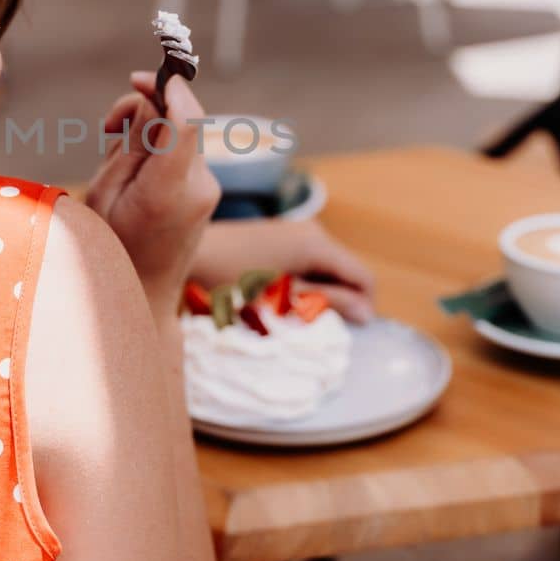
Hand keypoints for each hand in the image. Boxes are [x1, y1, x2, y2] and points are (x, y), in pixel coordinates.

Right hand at [86, 71, 220, 316]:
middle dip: (147, 106)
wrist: (144, 294)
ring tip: (112, 152)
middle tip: (107, 125)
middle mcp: (198, 186)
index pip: (185, 123)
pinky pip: (182, 150)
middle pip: (182, 119)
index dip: (169, 89)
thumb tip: (152, 100)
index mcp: (167, 191)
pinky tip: (132, 166)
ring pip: (181, 132)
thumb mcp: (106, 193)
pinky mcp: (206, 189)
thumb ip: (131, 145)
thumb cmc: (112, 247)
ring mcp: (207, 188)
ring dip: (148, 127)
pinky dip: (158, 145)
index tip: (141, 77)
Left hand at [192, 218, 376, 323]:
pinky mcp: (282, 235)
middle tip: (311, 322)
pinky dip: (305, 281)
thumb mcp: (284, 300)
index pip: (363, 277)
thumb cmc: (232, 283)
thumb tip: (368, 314)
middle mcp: (313, 230)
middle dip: (338, 299)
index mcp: (317, 244)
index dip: (363, 306)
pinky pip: (309, 261)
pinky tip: (281, 296)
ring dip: (320, 292)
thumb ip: (328, 304)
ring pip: (328, 268)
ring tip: (292, 310)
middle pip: (347, 271)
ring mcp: (297, 230)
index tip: (348, 331)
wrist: (191, 257)